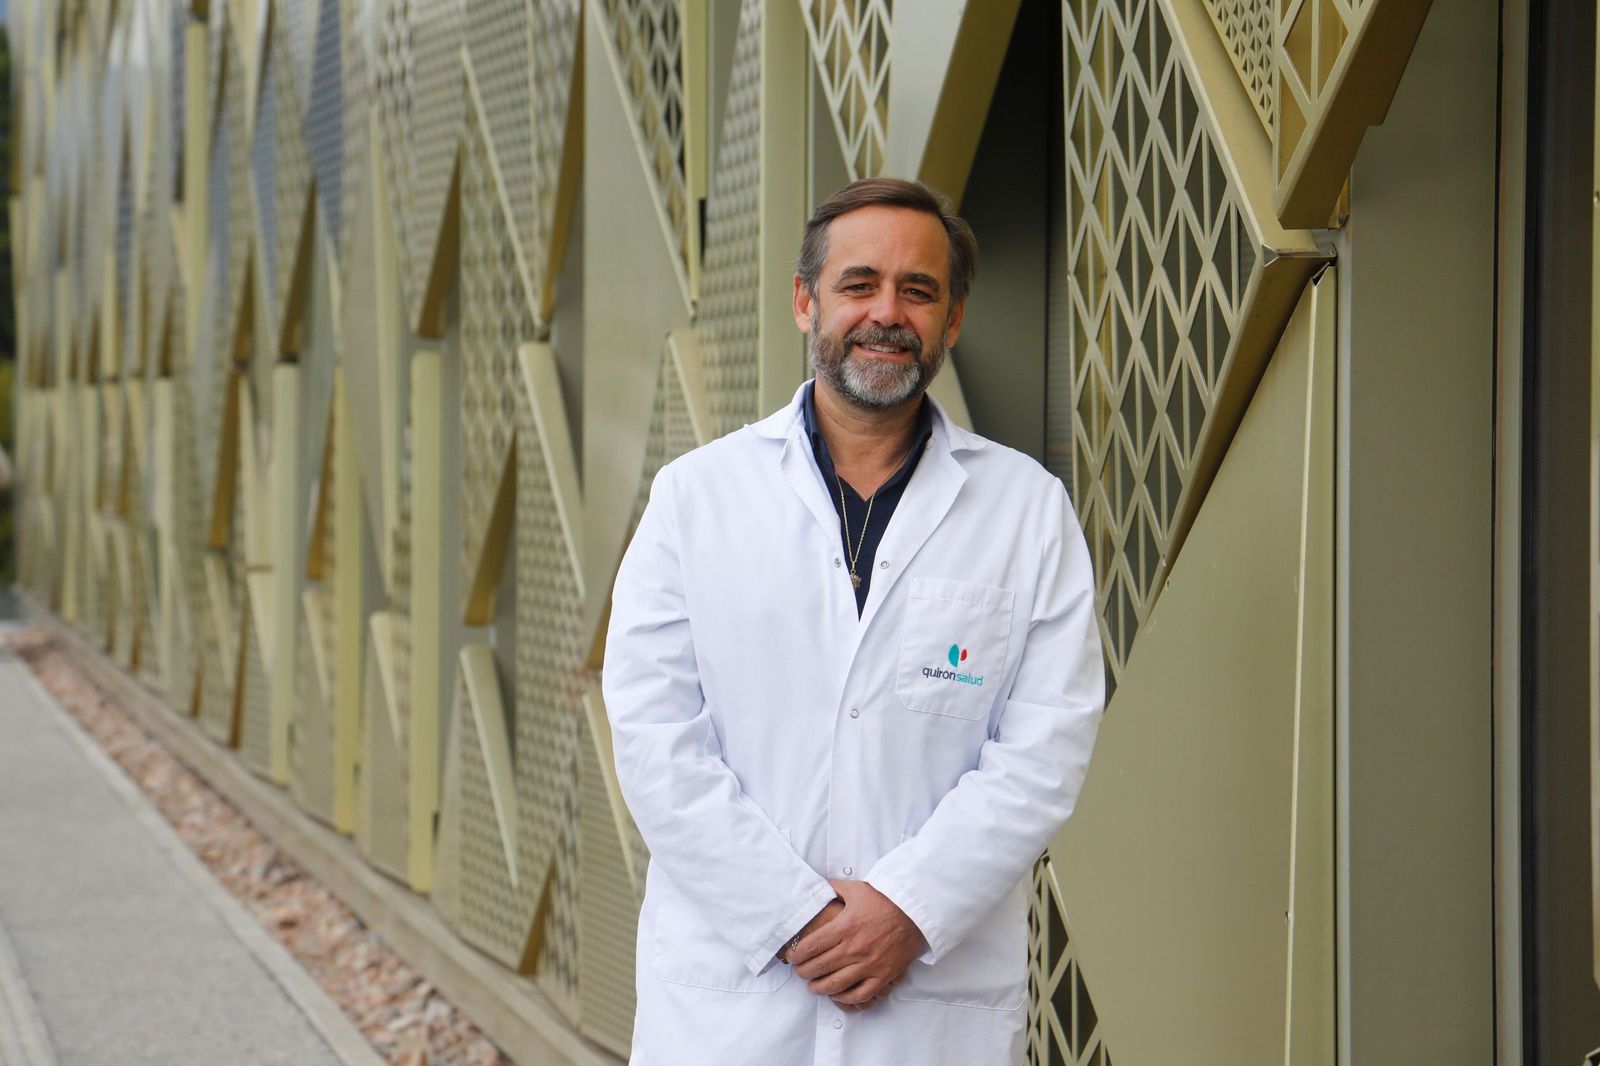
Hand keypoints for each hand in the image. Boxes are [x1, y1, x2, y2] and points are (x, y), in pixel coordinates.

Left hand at [790, 879, 925, 1009]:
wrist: (915, 910)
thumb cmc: (885, 899)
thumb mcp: (856, 889)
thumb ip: (833, 888)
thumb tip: (816, 887)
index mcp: (844, 926)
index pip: (810, 947)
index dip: (796, 955)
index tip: (791, 957)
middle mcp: (854, 947)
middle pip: (819, 967)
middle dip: (803, 972)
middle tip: (799, 972)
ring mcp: (869, 964)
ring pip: (836, 984)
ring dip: (819, 988)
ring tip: (813, 986)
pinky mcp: (884, 975)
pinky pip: (860, 994)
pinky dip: (845, 998)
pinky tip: (837, 994)